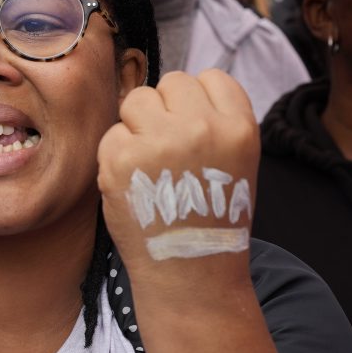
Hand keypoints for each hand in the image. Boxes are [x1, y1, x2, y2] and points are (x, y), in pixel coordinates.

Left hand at [97, 70, 258, 295]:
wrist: (191, 274)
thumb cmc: (209, 217)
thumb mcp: (236, 163)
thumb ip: (213, 121)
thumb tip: (172, 91)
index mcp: (238, 127)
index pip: (211, 77)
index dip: (196, 100)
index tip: (192, 127)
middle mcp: (202, 127)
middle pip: (171, 82)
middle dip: (164, 110)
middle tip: (167, 150)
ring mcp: (160, 140)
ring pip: (137, 99)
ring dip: (137, 125)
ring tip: (149, 164)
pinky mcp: (122, 157)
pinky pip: (112, 133)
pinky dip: (116, 155)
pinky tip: (134, 183)